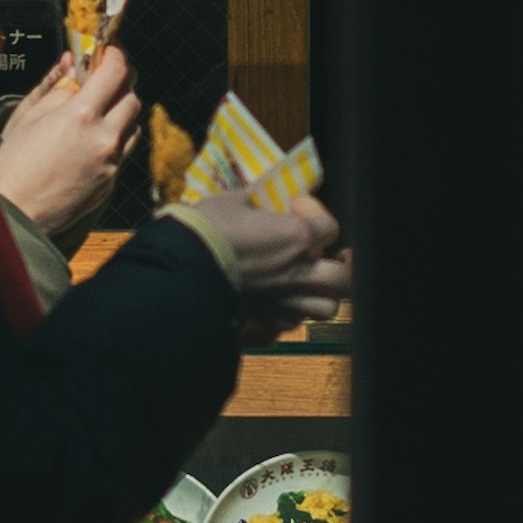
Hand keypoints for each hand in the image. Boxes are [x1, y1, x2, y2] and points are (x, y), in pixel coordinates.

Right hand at [0, 43, 140, 245]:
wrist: (16, 214)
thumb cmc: (14, 164)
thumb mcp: (27, 116)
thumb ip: (54, 84)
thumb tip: (71, 61)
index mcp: (80, 116)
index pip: (116, 72)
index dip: (116, 56)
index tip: (108, 52)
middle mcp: (103, 139)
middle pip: (132, 98)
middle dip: (121, 84)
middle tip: (103, 79)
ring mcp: (111, 163)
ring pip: (133, 125)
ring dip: (122, 111)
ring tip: (98, 110)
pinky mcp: (111, 182)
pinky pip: (124, 151)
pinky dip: (115, 138)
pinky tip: (92, 139)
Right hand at [179, 185, 351, 322]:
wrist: (179, 269)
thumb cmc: (206, 228)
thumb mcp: (231, 200)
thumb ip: (254, 202)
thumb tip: (257, 200)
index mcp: (296, 237)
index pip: (330, 227)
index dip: (314, 212)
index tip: (294, 205)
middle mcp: (298, 272)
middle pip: (343, 278)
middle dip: (341, 265)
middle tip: (327, 253)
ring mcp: (283, 300)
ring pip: (326, 308)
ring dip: (322, 294)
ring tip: (308, 281)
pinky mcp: (264, 319)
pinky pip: (292, 322)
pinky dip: (293, 311)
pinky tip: (281, 299)